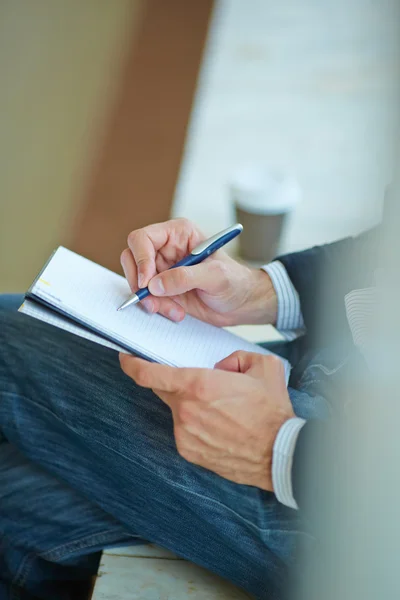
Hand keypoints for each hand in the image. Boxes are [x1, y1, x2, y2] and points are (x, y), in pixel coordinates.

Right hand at [120, 218, 276, 325]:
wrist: (242, 304)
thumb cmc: (235, 282)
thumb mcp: (216, 276)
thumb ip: (185, 277)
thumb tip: (155, 284)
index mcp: (179, 234)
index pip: (143, 238)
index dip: (140, 259)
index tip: (147, 282)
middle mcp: (166, 249)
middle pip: (132, 258)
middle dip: (140, 283)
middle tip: (153, 301)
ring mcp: (163, 269)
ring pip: (137, 281)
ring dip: (150, 300)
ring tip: (174, 310)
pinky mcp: (163, 289)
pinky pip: (147, 297)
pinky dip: (157, 308)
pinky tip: (177, 312)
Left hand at [120, 350, 293, 490]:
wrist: (280, 452)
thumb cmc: (271, 412)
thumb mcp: (261, 366)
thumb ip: (234, 357)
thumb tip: (220, 367)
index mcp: (198, 385)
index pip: (149, 374)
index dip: (132, 364)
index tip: (126, 358)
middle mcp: (186, 410)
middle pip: (163, 390)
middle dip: (173, 383)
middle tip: (196, 384)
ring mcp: (185, 434)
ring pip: (177, 411)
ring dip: (190, 405)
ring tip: (221, 411)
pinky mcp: (189, 451)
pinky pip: (184, 430)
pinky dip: (195, 424)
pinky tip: (219, 426)